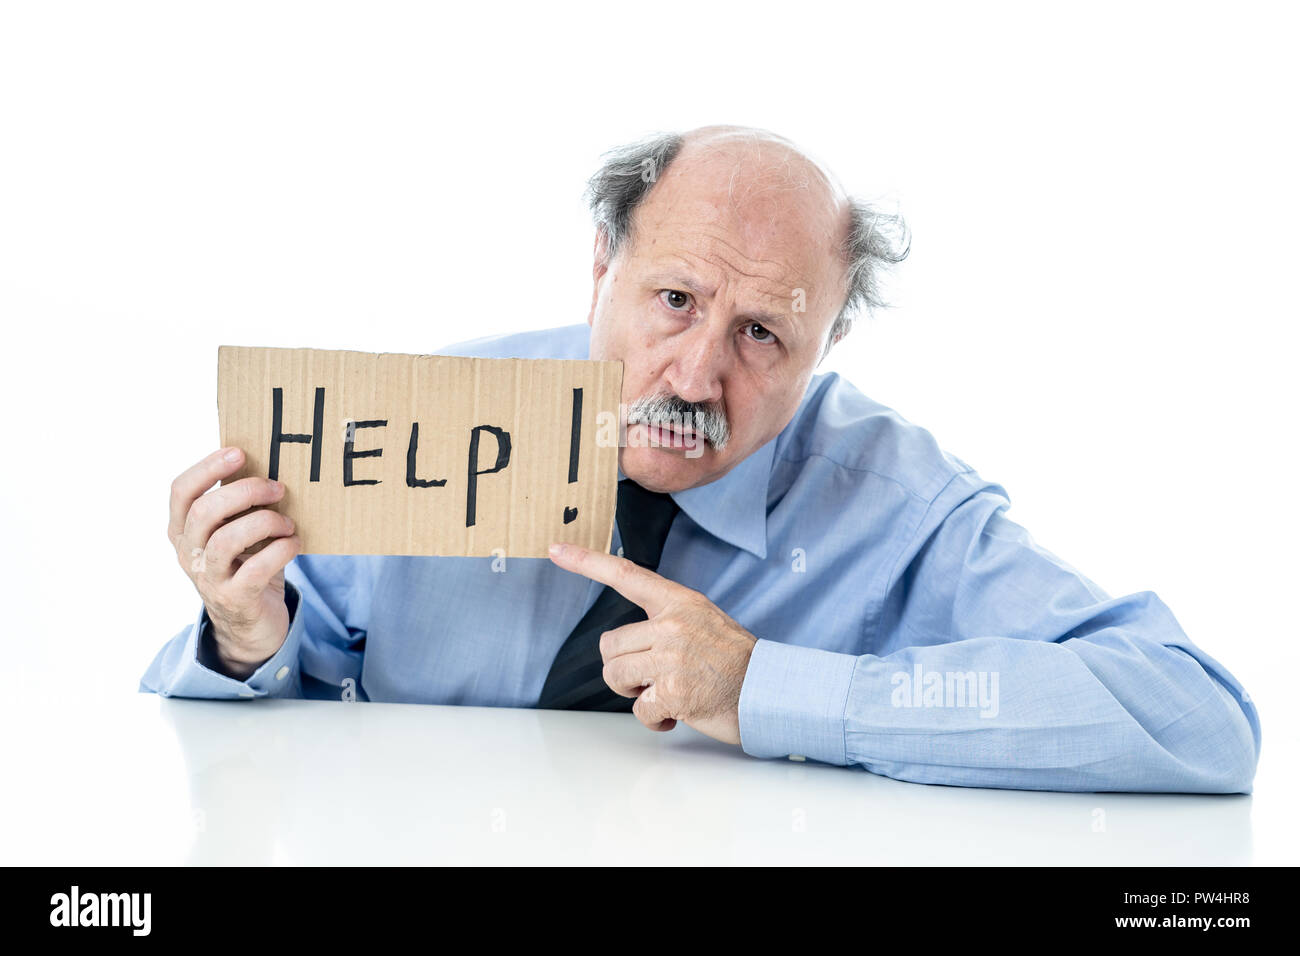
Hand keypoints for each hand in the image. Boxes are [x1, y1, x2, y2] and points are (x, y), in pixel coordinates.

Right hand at [168, 447, 300, 678]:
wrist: (251, 626)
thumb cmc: (247, 566)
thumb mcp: (238, 533)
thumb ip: (242, 506)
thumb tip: (269, 466)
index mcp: (184, 530)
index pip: (181, 491)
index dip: (207, 467)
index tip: (239, 452)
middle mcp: (190, 553)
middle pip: (204, 511)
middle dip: (244, 492)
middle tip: (278, 488)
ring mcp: (209, 578)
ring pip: (226, 540)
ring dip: (264, 522)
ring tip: (287, 523)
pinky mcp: (235, 599)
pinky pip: (254, 570)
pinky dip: (280, 551)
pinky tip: (293, 544)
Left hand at [547, 542, 757, 744]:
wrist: (771, 692)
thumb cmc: (736, 662)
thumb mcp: (703, 622)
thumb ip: (667, 622)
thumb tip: (630, 643)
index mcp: (679, 602)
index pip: (626, 575)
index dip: (586, 561)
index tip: (556, 548)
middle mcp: (673, 624)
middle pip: (608, 646)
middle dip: (623, 669)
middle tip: (654, 677)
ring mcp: (672, 657)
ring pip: (616, 675)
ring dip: (636, 693)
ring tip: (669, 692)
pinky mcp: (674, 691)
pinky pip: (640, 709)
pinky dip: (655, 719)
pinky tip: (678, 713)